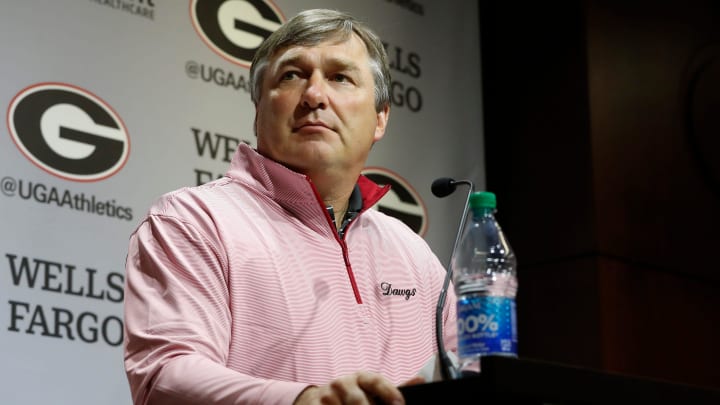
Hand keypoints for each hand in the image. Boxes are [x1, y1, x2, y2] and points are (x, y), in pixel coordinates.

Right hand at [294, 371, 423, 403]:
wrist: (316, 398)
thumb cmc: (352, 395)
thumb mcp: (370, 390)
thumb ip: (392, 389)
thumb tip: (421, 380)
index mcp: (361, 377)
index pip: (376, 381)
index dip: (389, 393)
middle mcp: (343, 383)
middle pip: (359, 402)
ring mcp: (327, 395)